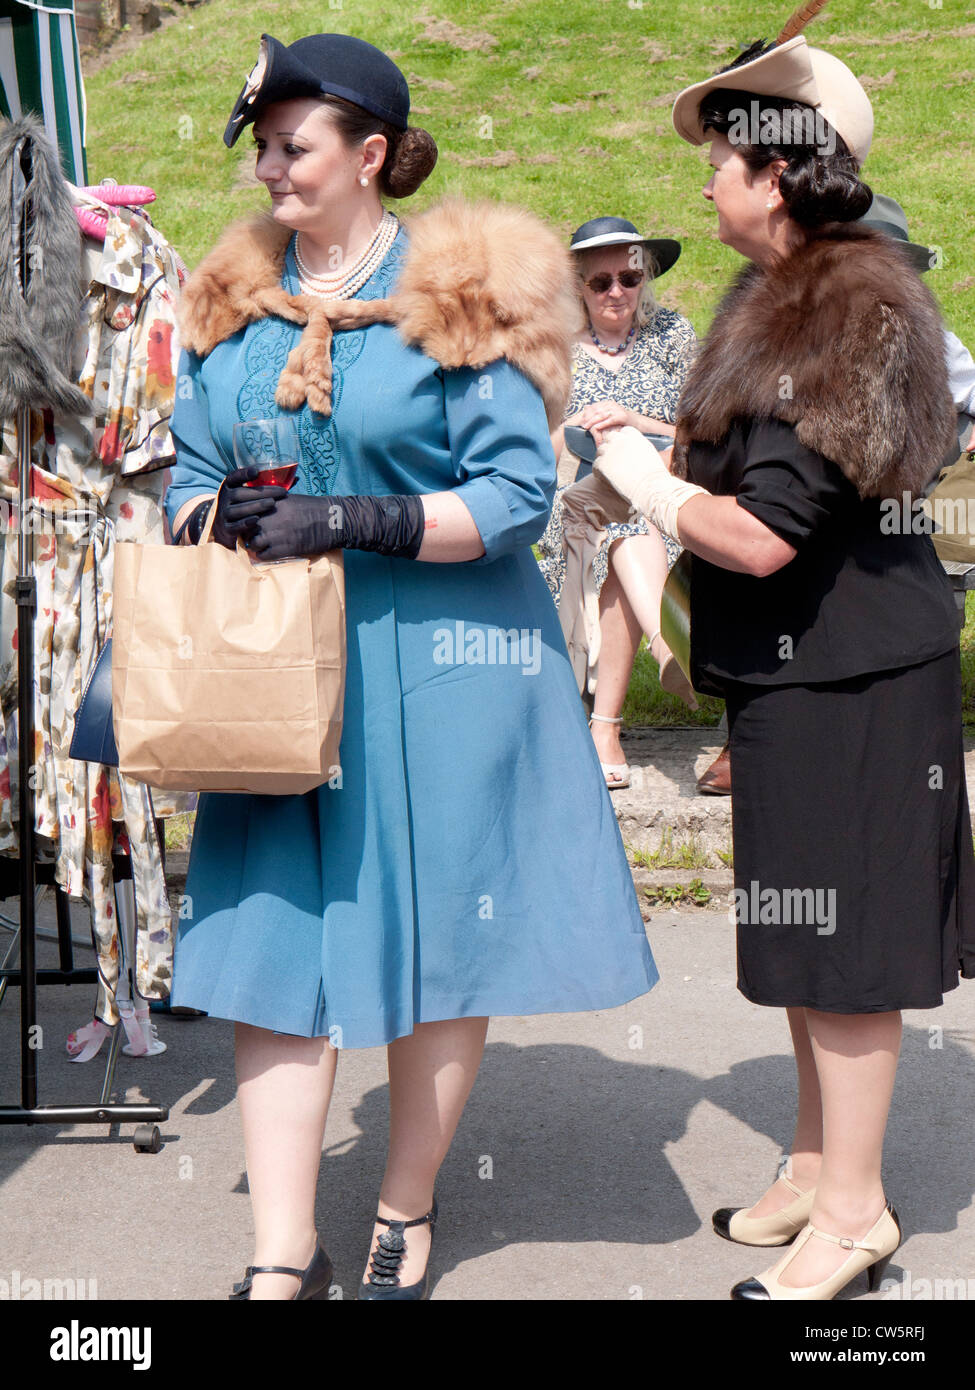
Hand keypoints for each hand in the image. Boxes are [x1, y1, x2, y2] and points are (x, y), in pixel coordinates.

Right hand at [212, 465, 289, 549]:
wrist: (225, 527)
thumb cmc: (246, 506)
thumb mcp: (252, 494)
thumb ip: (270, 486)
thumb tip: (297, 478)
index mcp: (230, 486)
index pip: (234, 477)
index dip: (244, 473)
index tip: (256, 471)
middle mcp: (224, 498)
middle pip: (240, 493)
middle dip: (262, 492)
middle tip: (282, 492)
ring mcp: (224, 514)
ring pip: (238, 509)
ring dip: (256, 506)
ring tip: (272, 504)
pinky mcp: (226, 529)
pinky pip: (235, 526)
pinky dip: (245, 523)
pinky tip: (256, 520)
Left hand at [249, 492, 425, 562]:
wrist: (332, 521)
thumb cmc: (315, 509)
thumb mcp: (291, 499)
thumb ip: (275, 503)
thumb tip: (263, 506)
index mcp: (272, 502)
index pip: (248, 511)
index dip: (247, 518)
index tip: (249, 523)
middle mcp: (271, 517)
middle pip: (247, 527)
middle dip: (248, 533)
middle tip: (251, 537)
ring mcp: (277, 533)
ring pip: (253, 543)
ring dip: (255, 546)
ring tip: (259, 548)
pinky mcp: (285, 547)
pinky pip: (264, 555)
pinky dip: (263, 556)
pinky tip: (268, 555)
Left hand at [575, 400, 632, 443]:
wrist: (638, 423)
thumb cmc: (622, 421)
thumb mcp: (610, 415)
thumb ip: (600, 412)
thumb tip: (586, 407)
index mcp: (608, 403)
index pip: (594, 407)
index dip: (587, 413)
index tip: (580, 420)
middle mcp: (612, 405)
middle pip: (596, 410)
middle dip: (588, 417)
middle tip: (581, 424)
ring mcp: (617, 410)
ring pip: (601, 415)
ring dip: (592, 421)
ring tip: (586, 426)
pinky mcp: (621, 416)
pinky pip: (610, 420)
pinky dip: (602, 424)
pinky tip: (596, 427)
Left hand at [594, 426, 671, 500]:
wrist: (649, 487)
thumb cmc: (653, 475)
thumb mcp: (650, 453)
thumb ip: (638, 446)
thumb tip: (632, 449)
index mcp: (635, 436)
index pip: (624, 431)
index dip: (623, 440)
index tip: (623, 447)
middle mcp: (621, 440)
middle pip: (610, 438)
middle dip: (611, 446)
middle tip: (613, 458)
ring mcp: (610, 451)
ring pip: (601, 450)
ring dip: (603, 458)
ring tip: (607, 468)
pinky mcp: (603, 463)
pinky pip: (596, 464)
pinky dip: (598, 471)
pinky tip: (603, 477)